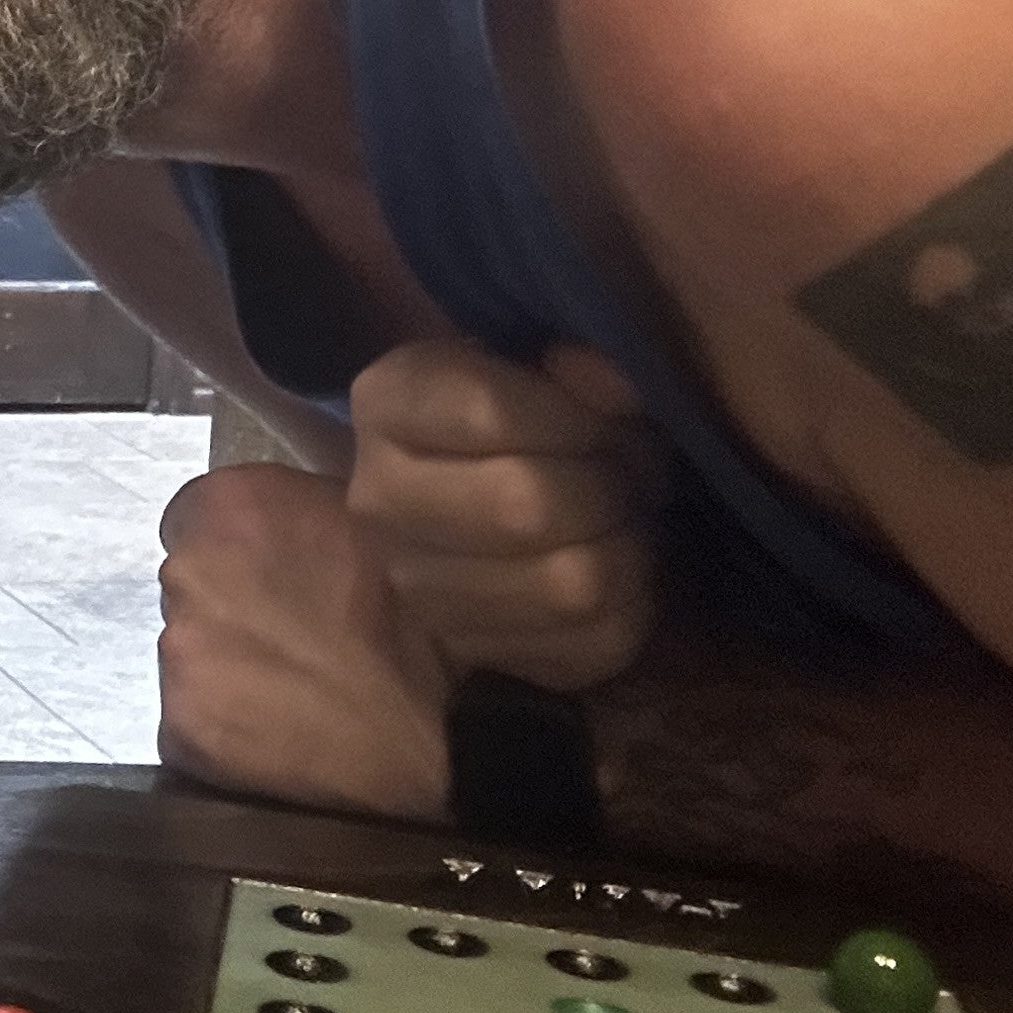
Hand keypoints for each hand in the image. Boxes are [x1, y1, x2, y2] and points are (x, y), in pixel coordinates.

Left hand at [156, 464, 452, 818]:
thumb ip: (304, 507)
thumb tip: (282, 514)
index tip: (276, 571)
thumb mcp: (373, 525)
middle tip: (295, 632)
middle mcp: (189, 567)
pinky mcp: (178, 722)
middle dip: (230, 601)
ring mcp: (178, 648)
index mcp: (233, 503)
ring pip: (190, 647)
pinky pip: (190, 714)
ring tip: (296, 684)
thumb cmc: (421, 629)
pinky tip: (277, 728)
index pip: (199, 513)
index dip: (238, 544)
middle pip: (190, 580)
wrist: (432, 744)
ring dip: (226, 661)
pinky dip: (223, 720)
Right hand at [344, 342, 663, 691]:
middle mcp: (378, 500)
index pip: (489, 412)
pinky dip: (634, 601)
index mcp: (385, 403)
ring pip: (571, 583)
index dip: (577, 415)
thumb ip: (582, 364)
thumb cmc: (525, 414)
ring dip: (629, 546)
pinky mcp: (480, 651)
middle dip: (610, 484)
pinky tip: (619, 566)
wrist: (484, 495)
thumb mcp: (540, 361)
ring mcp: (418, 588)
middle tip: (631, 471)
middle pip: (527, 506)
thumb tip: (623, 388)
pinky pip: (595, 641)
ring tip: (627, 518)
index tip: (608, 416)